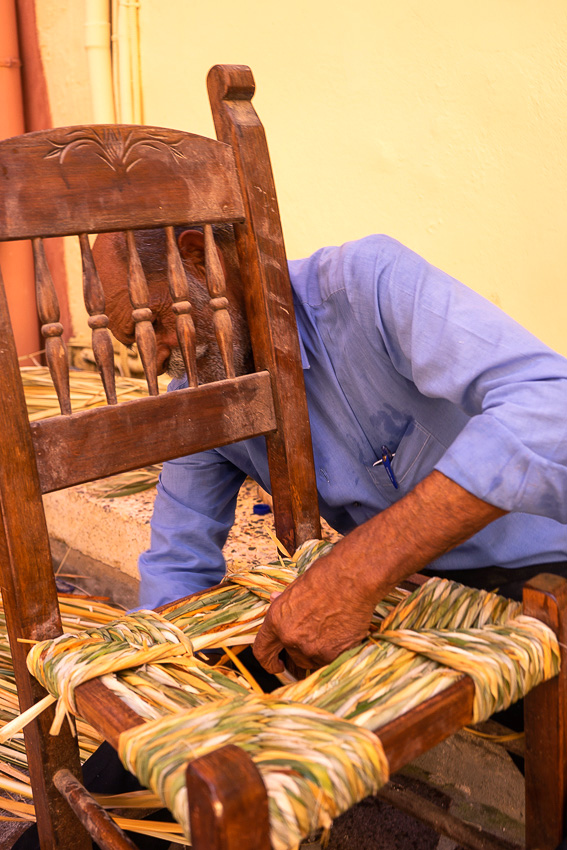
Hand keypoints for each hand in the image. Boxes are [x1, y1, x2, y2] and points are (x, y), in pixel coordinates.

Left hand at [252, 549, 376, 673]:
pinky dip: (336, 651)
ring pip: (312, 660)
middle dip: (301, 650)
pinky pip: (330, 660)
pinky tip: (342, 633)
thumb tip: (273, 599)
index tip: (277, 663)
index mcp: (277, 620)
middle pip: (292, 658)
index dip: (268, 661)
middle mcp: (290, 637)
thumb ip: (284, 602)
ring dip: (319, 651)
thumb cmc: (325, 576)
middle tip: (316, 636)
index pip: (262, 651)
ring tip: (332, 629)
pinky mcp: (332, 654)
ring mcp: (311, 649)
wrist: (352, 579)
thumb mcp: (296, 586)